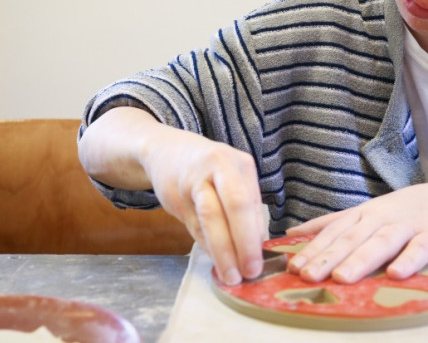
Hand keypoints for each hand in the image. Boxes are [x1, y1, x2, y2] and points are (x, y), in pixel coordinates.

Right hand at [140, 129, 265, 285]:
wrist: (165, 151)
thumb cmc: (208, 170)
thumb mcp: (232, 179)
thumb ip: (245, 208)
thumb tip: (257, 248)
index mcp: (241, 164)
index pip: (253, 204)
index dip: (257, 237)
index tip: (262, 263)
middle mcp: (220, 167)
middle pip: (236, 206)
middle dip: (244, 243)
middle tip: (250, 272)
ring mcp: (195, 179)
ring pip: (211, 217)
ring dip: (223, 251)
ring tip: (231, 276)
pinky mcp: (175, 194)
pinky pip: (194, 224)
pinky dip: (206, 245)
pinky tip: (214, 261)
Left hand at [284, 183, 427, 283]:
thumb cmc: (400, 212)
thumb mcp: (364, 213)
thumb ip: (330, 224)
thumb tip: (291, 234)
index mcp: (363, 214)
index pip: (334, 232)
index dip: (314, 249)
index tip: (294, 267)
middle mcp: (382, 218)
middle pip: (353, 238)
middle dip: (329, 257)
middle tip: (308, 276)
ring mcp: (408, 226)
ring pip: (382, 242)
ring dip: (361, 260)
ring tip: (341, 278)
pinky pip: (420, 249)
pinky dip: (408, 260)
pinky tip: (395, 274)